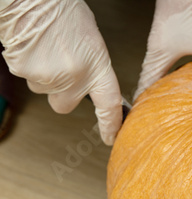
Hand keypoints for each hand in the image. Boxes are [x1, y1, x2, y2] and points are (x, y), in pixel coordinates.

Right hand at [0, 0, 121, 144]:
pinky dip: (29, 65)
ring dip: (45, 75)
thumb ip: (92, 67)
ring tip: (46, 49)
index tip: (111, 136)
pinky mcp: (24, 72)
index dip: (110, 125)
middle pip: (64, 105)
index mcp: (96, 68)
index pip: (109, 106)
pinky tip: (33, 47)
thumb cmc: (62, 11)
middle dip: (62, 94)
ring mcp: (47, 78)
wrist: (32, 0)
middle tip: (61, 71)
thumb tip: (88, 81)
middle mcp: (74, 78)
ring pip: (44, 89)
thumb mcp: (92, 42)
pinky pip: (26, 76)